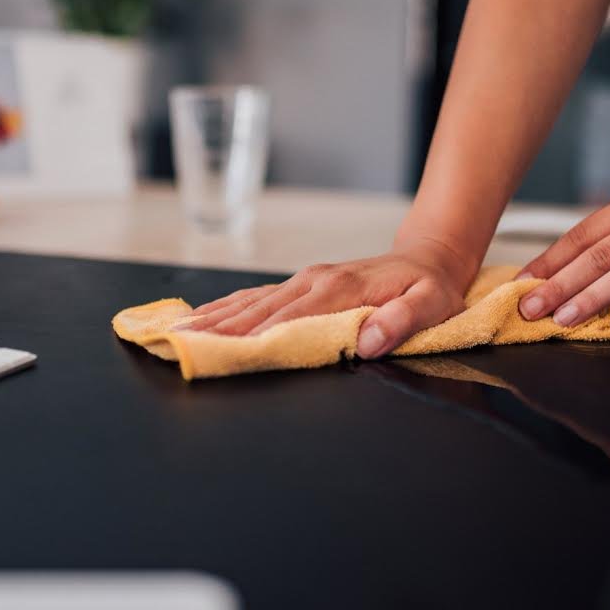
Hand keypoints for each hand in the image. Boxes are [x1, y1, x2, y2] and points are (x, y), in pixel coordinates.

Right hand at [183, 239, 473, 358]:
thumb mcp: (432, 305)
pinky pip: (258, 297)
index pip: (289, 320)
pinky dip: (227, 307)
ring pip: (251, 302)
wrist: (428, 256)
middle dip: (217, 330)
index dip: (253, 338)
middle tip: (179, 346)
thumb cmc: (431, 287)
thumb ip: (403, 322)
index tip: (218, 352)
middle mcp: (314, 281)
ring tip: (177, 332)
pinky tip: (203, 316)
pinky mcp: (303, 284)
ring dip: (213, 318)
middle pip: (257, 311)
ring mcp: (305, 281)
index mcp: (340, 290)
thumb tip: (369, 342)